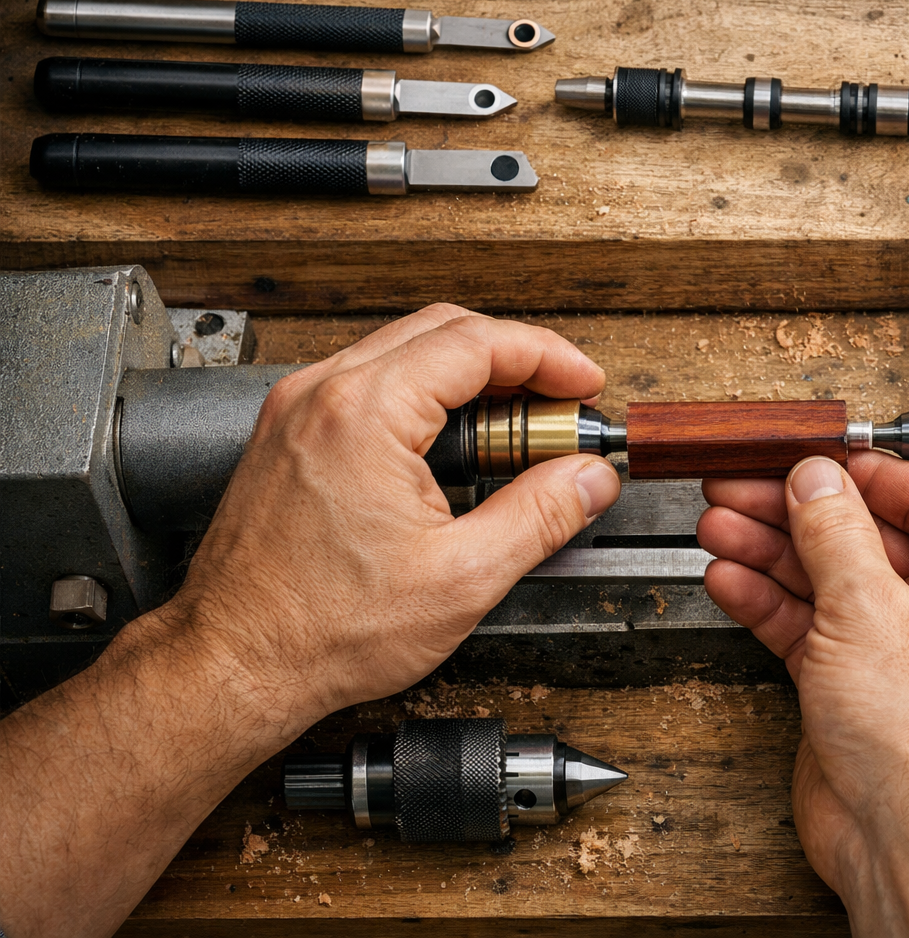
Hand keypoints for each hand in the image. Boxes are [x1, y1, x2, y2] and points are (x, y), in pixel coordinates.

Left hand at [0, 305, 621, 937]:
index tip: (584, 385)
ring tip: (515, 434)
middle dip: (516, 359)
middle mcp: (322, 395)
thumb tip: (588, 479)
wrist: (233, 663)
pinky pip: (370, 381)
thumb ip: (539, 516)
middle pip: (443, 330)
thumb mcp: (462, 577)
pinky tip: (454, 447)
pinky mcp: (287, 434)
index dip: (548, 357)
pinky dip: (425, 396)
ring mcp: (296, 410)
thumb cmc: (319, 630)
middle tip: (561, 407)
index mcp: (365, 413)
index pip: (479, 342)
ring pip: (404, 350)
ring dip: (470, 377)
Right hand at [698, 454, 908, 937]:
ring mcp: (901, 652)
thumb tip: (817, 478)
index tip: (808, 453)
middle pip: (866, 537)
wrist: (905, 843)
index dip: (859, 472)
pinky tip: (730, 577)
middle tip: (741, 486)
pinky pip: (811, 626)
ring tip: (719, 524)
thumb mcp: (870, 612)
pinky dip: (770, 602)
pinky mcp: (857, 687)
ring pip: (830, 581)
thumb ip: (836, 534)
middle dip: (797, 513)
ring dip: (772, 553)